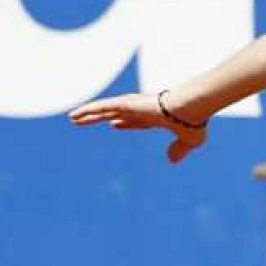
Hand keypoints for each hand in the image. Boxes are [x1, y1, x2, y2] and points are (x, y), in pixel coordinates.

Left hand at [68, 92, 208, 163]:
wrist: (189, 109)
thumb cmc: (192, 123)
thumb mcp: (189, 141)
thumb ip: (179, 149)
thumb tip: (172, 161)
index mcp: (154, 117)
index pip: (135, 121)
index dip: (125, 123)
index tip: (113, 125)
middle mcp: (141, 109)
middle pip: (115, 114)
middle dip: (101, 117)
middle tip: (87, 121)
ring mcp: (132, 105)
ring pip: (104, 110)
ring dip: (88, 114)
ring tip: (72, 118)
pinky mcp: (125, 104)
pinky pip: (101, 107)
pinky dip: (87, 111)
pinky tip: (74, 115)